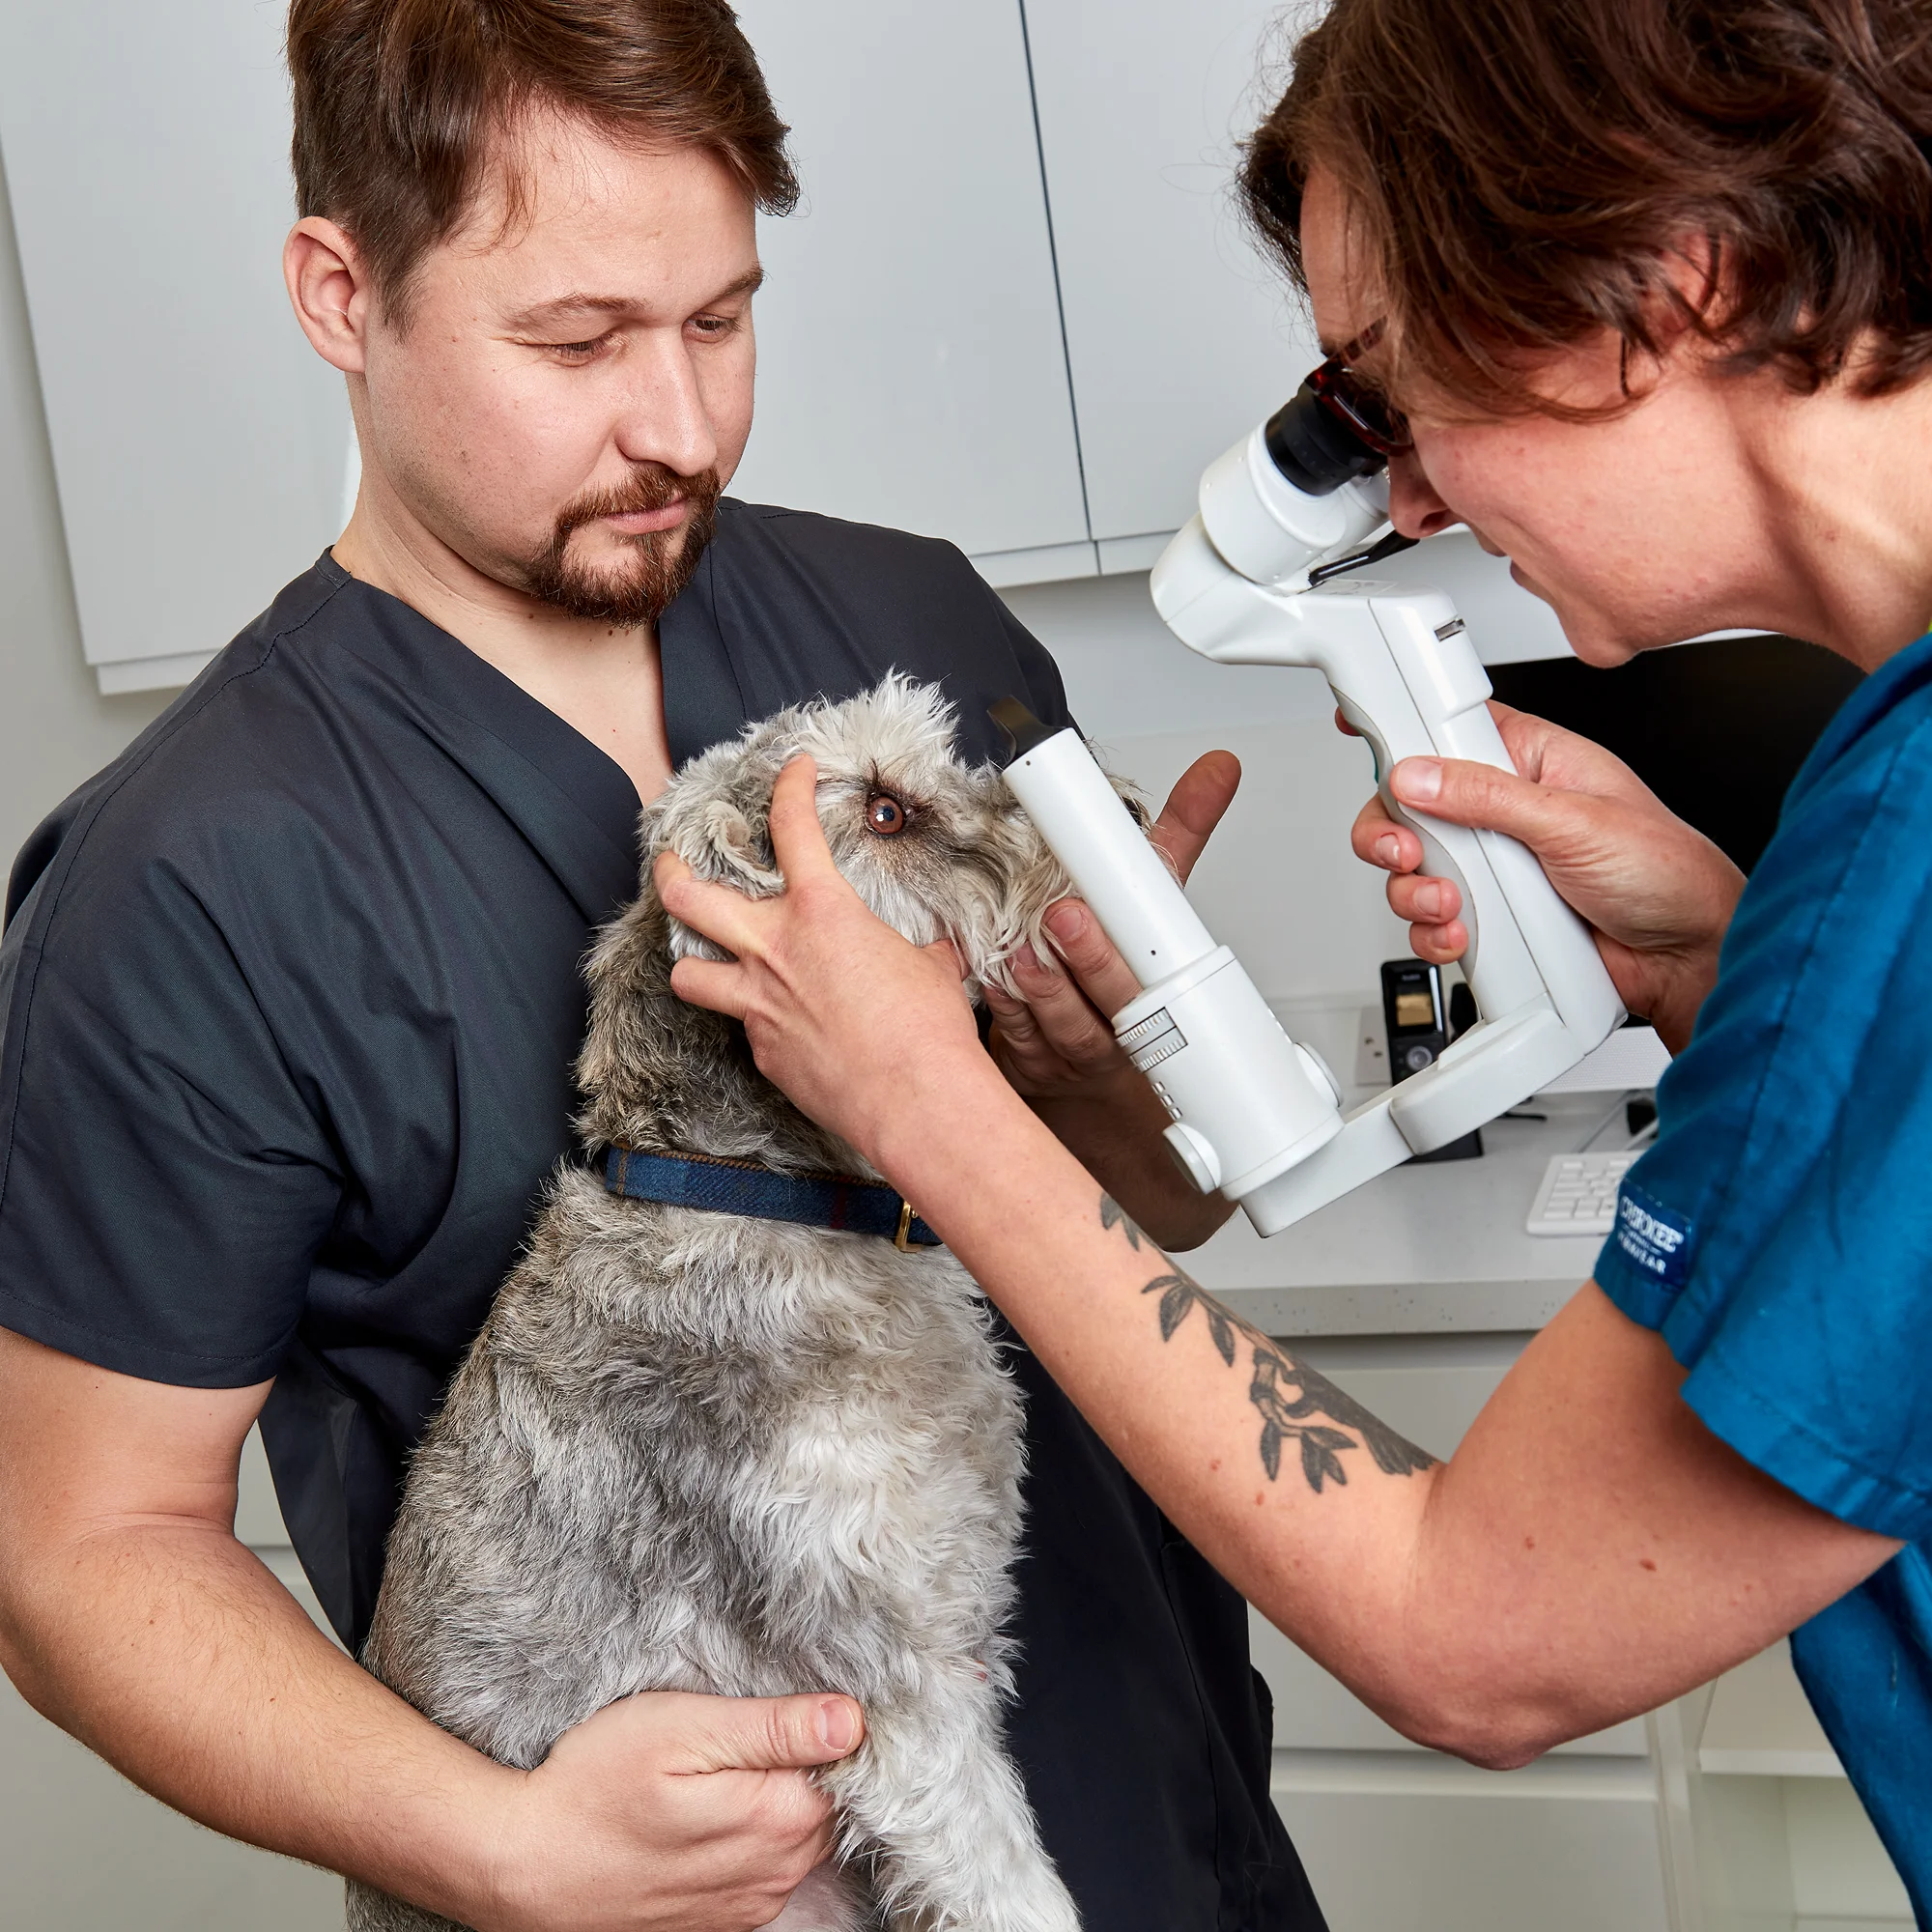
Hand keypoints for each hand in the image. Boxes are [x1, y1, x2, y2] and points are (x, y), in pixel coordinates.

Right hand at [485, 1688, 863, 1931]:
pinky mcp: (718, 1921)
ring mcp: (746, 1906)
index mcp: (776, 1820)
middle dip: (804, 1768)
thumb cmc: (595, 1783)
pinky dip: (752, 1841)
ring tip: (718, 1771)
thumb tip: (851, 1721)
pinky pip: (765, 1874)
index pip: (845, 1767)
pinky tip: (708, 1815)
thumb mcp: (684, 1728)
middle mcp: (773, 1875)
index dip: (822, 1729)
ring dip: (779, 1805)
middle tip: (741, 1732)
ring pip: (799, 1843)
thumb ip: (775, 1727)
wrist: (524, 1864)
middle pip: (828, 1806)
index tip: (781, 1707)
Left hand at [656, 756, 1003, 1169]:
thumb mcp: (931, 967)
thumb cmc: (928, 1029)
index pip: (792, 827)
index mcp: (821, 912)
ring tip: (705, 962)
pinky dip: (759, 1023)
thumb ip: (917, 951)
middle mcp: (775, 951)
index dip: (789, 787)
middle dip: (671, 874)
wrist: (916, 1098)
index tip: (792, 771)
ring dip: (693, 966)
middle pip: (689, 899)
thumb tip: (931, 953)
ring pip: (688, 976)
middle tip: (669, 865)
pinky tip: (789, 1030)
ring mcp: (759, 1006)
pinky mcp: (763, 1054)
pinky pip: (744, 1030)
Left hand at [982, 752, 1240, 1249]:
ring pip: (1048, 1026)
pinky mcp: (1022, 1063)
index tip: (1085, 911)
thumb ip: (1184, 831)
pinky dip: (993, 1008)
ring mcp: (1063, 1052)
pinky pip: (1007, 1040)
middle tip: (1057, 921)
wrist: (1101, 1077)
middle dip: (1081, 966)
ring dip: (1029, 990)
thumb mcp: (1162, 903)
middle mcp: (1111, 1029)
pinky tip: (978, 980)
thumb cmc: (1125, 976)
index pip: (1144, 979)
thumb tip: (1217, 769)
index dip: (1116, 952)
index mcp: (1151, 994)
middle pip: (1101, 1006)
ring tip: (1012, 951)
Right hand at [1347, 703, 1743, 1053]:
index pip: (1448, 727)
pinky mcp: (1490, 917)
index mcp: (1531, 762)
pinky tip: (1463, 933)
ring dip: (1417, 891)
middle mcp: (1504, 810)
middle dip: (1395, 833)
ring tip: (1455, 904)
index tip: (1358, 727)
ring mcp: (1494, 866)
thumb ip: (1489, 796)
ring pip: (1413, 868)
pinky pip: (1431, 920)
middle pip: (1410, 805)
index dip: (1400, 725)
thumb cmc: (1666, 872)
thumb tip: (1419, 775)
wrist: (1687, 957)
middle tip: (1409, 849)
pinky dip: (1433, 932)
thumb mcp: (1575, 822)